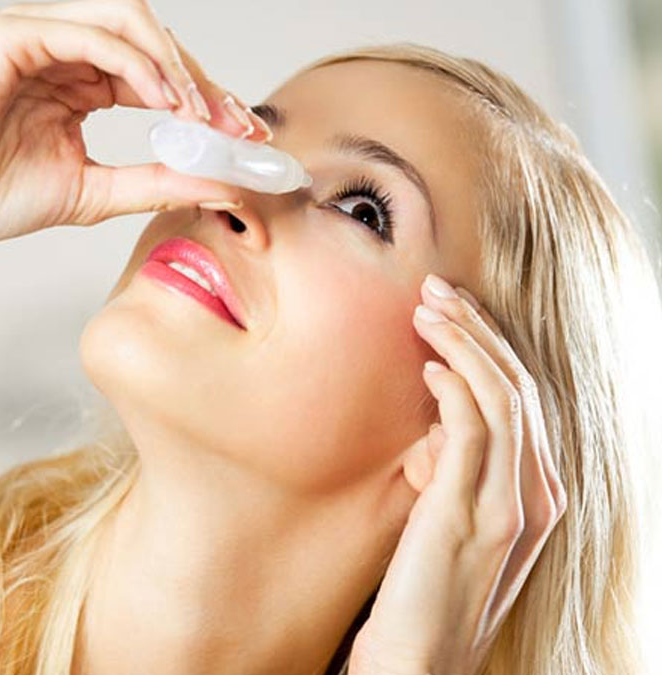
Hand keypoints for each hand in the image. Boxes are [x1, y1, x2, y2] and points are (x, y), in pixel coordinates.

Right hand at [0, 0, 266, 257]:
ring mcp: (40, 37)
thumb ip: (154, 181)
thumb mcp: (94, 192)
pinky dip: (137, 63)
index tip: (244, 136)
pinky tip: (162, 103)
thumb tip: (219, 183)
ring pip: (130, 21)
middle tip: (237, 125)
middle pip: (156, 44)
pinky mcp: (16, 35)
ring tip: (200, 115)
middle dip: (204, 83)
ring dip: (175, 65)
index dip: (206, 102)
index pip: (158, 77)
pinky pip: (93, 33)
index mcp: (80, 84)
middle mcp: (65, 53)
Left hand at [348, 274, 567, 674]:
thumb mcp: (450, 519)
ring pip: (503, 399)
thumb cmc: (425, 589)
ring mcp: (510, 506)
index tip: (452, 310)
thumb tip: (436, 421)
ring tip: (428, 310)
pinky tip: (429, 369)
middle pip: (519, 387)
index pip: (524, 398)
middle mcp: (536, 495)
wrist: (419, 663)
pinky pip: (474, 434)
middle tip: (436, 290)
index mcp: (537, 493)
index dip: (490, 346)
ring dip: (464, 345)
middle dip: (478, 330)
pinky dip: (456, 390)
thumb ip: (457, 471)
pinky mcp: (472, 516)